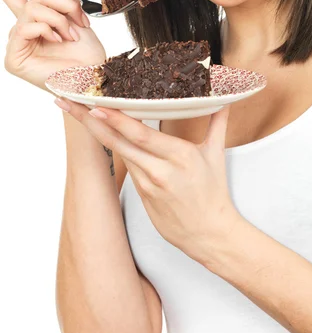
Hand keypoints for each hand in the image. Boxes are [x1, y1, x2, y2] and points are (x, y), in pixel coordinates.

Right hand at [0, 0, 105, 90]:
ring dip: (59, 19)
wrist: (94, 75)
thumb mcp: (72, 12)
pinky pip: (23, 28)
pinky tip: (58, 40)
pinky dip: (46, 30)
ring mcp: (17, 43)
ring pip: (30, 9)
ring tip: (71, 35)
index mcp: (35, 17)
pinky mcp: (14, 58)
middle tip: (72, 11)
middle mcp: (23, 28)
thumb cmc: (86, 51)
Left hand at [56, 98, 241, 263]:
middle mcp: (158, 170)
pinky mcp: (140, 195)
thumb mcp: (216, 155)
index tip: (95, 105)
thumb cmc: (213, 193)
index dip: (115, 120)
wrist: (209, 234)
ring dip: (98, 132)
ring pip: (118, 153)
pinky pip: (127, 166)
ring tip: (78, 111)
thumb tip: (223, 98)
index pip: (140, 134)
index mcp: (179, 156)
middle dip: (89, 121)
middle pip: (117, 142)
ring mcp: (146, 185)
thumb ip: (216, 122)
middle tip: (68, 102)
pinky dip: (115, 149)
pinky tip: (103, 134)